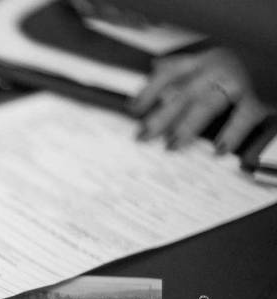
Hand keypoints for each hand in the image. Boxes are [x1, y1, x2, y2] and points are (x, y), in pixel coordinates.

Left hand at [130, 48, 271, 152]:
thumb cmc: (244, 62)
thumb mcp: (212, 57)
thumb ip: (186, 64)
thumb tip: (156, 66)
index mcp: (204, 58)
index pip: (169, 73)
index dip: (148, 92)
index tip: (133, 109)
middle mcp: (218, 68)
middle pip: (181, 94)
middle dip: (159, 117)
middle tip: (143, 136)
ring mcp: (237, 82)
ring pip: (205, 106)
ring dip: (185, 129)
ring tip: (172, 146)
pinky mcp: (258, 98)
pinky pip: (241, 118)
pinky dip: (230, 136)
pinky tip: (218, 150)